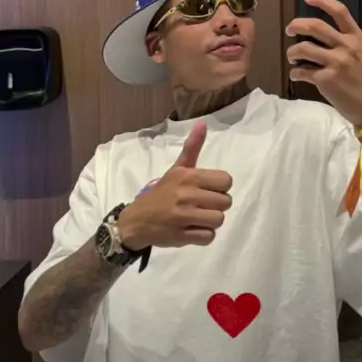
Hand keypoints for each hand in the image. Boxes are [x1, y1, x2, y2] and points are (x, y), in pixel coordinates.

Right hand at [118, 122, 231, 249]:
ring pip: (219, 220)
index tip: (207, 190)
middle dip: (216, 205)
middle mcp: (186, 195)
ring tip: (197, 218)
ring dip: (210, 222)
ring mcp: (183, 217)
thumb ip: (192, 148)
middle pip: (226, 202)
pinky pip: (209, 237)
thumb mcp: (176, 169)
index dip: (220, 187)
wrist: (135, 221)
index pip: (226, 181)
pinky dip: (203, 236)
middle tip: (200, 206)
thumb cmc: (161, 194)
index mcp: (187, 176)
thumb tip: (203, 123)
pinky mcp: (181, 236)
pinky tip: (192, 230)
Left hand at [286, 0, 361, 128]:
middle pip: (315, 26)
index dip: (322, 1)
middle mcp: (346, 47)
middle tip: (290, 30)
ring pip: (303, 48)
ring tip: (292, 57)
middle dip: (297, 25)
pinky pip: (302, 71)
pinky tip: (297, 75)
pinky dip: (295, 72)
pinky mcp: (325, 80)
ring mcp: (335, 63)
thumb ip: (347, 43)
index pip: (339, 11)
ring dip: (292, 52)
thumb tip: (324, 37)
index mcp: (357, 38)